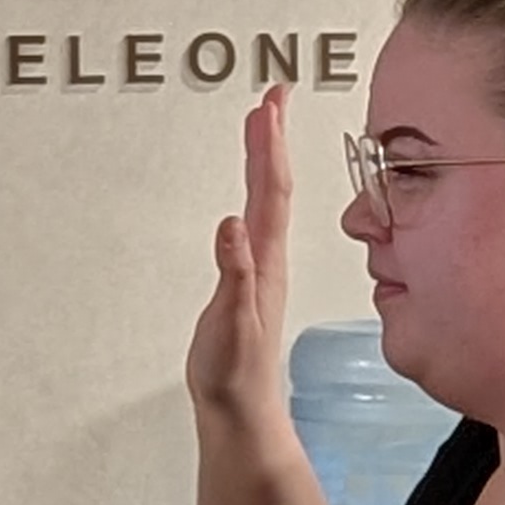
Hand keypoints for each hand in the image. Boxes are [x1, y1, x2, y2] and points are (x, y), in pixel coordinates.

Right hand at [185, 82, 289, 420]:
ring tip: (262, 126)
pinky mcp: (250, 279)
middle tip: (273, 95)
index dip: (269, 145)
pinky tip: (247, 192)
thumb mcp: (230, 324)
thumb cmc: (235, 373)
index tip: (269, 103)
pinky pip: (256, 220)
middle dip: (272, 137)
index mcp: (264, 260)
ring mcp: (261, 266)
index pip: (271, 190)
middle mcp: (268, 257)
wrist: (242, 410)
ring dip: (265, 158)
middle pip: (273, 184)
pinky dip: (253, 191)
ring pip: (267, 199)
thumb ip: (233, 276)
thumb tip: (232, 224)